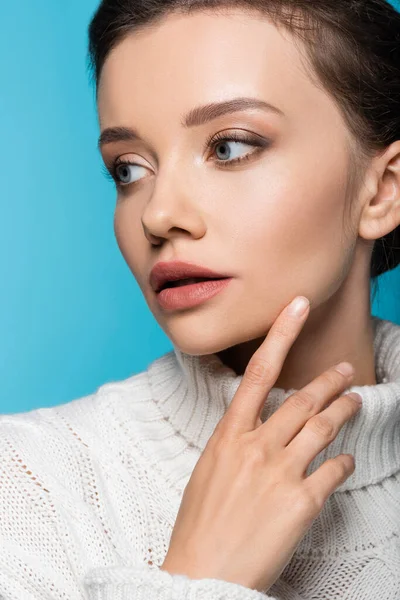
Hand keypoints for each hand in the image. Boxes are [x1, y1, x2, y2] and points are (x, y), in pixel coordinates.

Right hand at [160, 296, 361, 592]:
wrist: (201, 575)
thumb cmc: (199, 524)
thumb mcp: (209, 472)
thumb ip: (236, 445)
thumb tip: (259, 432)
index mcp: (229, 436)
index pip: (259, 372)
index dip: (281, 334)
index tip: (298, 307)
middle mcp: (257, 448)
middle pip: (302, 400)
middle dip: (328, 380)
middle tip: (345, 369)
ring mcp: (280, 474)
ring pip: (323, 427)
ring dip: (343, 411)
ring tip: (355, 401)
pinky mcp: (301, 504)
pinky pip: (333, 472)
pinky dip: (343, 461)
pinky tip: (346, 459)